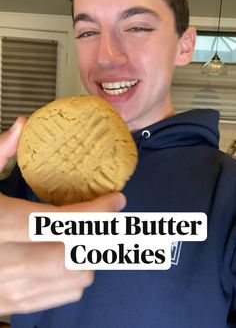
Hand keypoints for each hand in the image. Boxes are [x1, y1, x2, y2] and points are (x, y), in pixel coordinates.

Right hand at [0, 118, 126, 313]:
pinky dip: (73, 278)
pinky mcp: (10, 305)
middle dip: (96, 236)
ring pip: (73, 281)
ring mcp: (8, 290)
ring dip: (87, 255)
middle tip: (104, 217)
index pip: (60, 222)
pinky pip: (59, 298)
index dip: (96, 211)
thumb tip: (22, 126)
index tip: (115, 200)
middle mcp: (5, 262)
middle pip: (74, 257)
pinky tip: (66, 257)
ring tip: (84, 235)